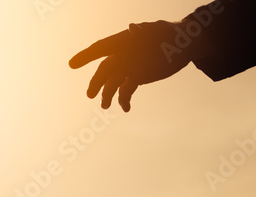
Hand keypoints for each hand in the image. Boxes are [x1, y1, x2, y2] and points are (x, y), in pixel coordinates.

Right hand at [69, 21, 191, 111]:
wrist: (183, 44)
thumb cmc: (169, 32)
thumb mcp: (159, 29)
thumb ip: (145, 30)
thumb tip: (132, 28)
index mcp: (123, 41)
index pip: (101, 48)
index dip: (86, 56)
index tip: (72, 64)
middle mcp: (123, 55)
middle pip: (105, 69)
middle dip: (97, 82)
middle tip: (90, 94)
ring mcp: (129, 68)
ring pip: (113, 82)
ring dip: (108, 94)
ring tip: (105, 106)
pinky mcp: (138, 78)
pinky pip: (126, 90)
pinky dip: (124, 99)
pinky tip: (126, 108)